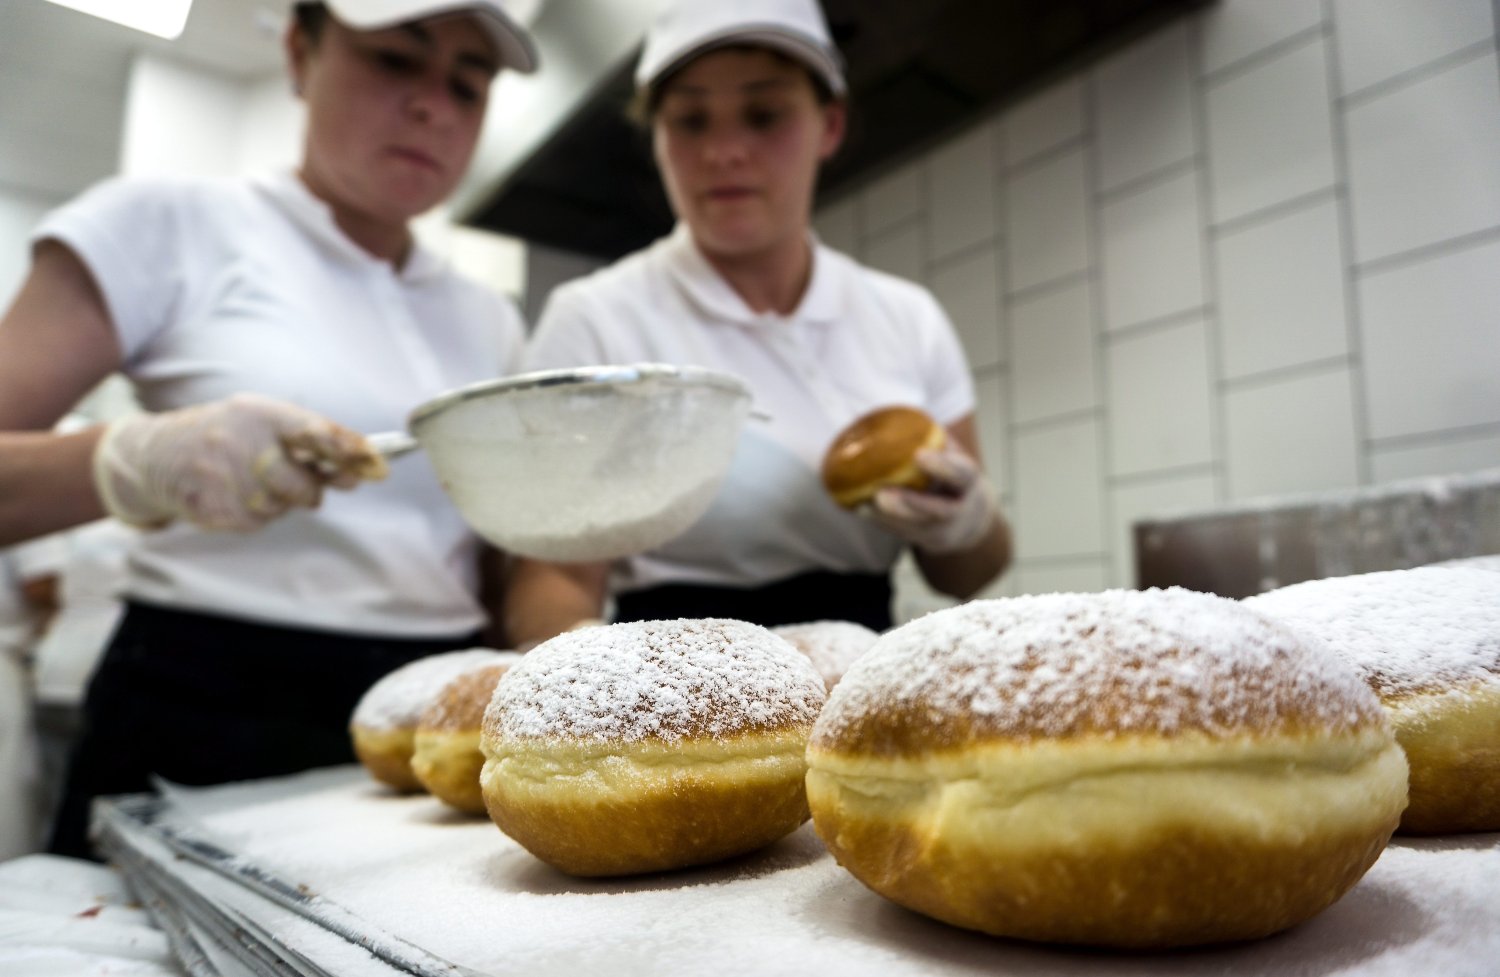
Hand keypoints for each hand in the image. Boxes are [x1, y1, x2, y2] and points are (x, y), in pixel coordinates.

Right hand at [92, 393, 386, 531]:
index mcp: (258, 413)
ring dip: (279, 501)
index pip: (314, 431)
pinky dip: (256, 513)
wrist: (156, 453)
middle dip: (310, 490)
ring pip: (281, 508)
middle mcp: (240, 443)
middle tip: (304, 484)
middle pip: (303, 486)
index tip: (375, 465)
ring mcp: (223, 479)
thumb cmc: (226, 434)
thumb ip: (310, 439)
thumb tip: (360, 468)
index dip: (348, 451)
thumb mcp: (261, 419)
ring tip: (253, 480)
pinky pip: (257, 522)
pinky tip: (236, 493)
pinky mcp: (212, 509)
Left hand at [864, 446, 999, 553]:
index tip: (918, 455)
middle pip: (937, 511)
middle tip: (882, 494)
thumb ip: (933, 439)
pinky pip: (901, 534)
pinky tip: (859, 509)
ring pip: (916, 528)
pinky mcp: (924, 540)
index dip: (941, 466)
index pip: (960, 474)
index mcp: (967, 481)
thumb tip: (901, 417)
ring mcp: (942, 529)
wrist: (966, 516)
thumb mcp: (951, 453)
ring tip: (864, 503)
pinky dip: (879, 522)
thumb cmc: (951, 473)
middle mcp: (958, 509)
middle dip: (909, 504)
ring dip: (887, 518)